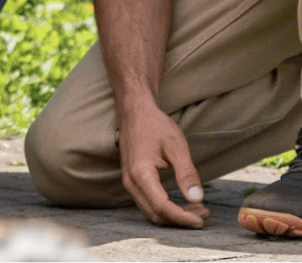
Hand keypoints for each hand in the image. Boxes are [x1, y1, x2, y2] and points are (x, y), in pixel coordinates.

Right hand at [119, 103, 208, 227]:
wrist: (134, 112)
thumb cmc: (155, 125)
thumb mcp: (176, 145)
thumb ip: (187, 173)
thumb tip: (197, 200)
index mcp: (141, 173)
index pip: (162, 207)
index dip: (183, 218)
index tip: (202, 220)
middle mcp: (131, 182)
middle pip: (156, 215)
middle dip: (181, 219)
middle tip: (204, 213)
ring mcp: (129, 182)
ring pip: (151, 212)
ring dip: (174, 216)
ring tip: (196, 209)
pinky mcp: (132, 182)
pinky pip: (148, 204)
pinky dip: (166, 209)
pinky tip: (182, 202)